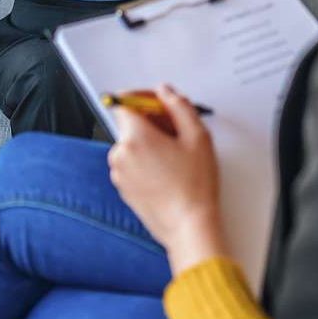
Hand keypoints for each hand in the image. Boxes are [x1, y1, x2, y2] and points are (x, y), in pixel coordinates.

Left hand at [108, 85, 229, 274]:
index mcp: (135, 137)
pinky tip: (168, 171)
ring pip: (131, 144)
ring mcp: (119, 174)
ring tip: (176, 155)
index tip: (158, 102)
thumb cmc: (194, 186)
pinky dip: (145, 161)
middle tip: (177, 130)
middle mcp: (121, 154)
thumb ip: (179, 106)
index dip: (143, 97)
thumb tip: (166, 92)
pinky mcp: (123, 190)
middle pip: (130, 124)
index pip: (124, 102)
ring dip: (149, 142)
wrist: (188, 226)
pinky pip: (131, 164)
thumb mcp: (197, 136)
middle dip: (151, 121)